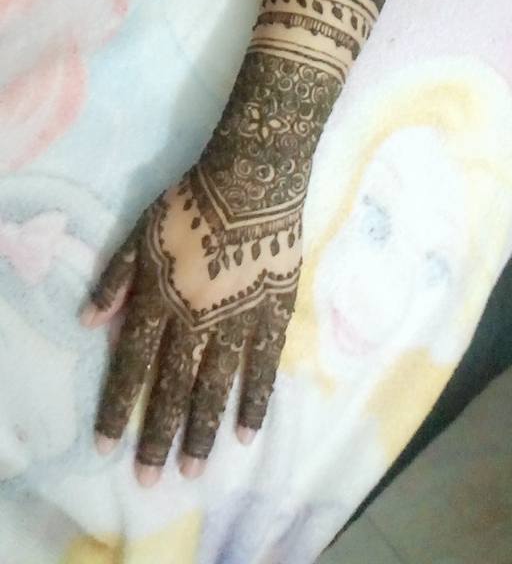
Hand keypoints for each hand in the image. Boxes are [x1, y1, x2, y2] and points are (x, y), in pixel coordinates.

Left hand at [81, 163, 302, 484]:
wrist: (253, 180)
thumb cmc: (191, 202)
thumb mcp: (140, 231)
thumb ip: (116, 279)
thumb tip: (90, 323)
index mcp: (159, 298)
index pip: (132, 365)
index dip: (118, 407)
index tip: (106, 447)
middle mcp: (196, 319)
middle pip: (174, 386)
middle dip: (159, 435)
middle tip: (152, 479)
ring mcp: (238, 320)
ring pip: (217, 385)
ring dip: (203, 429)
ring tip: (195, 468)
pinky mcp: (273, 313)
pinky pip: (264, 366)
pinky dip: (255, 401)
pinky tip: (248, 432)